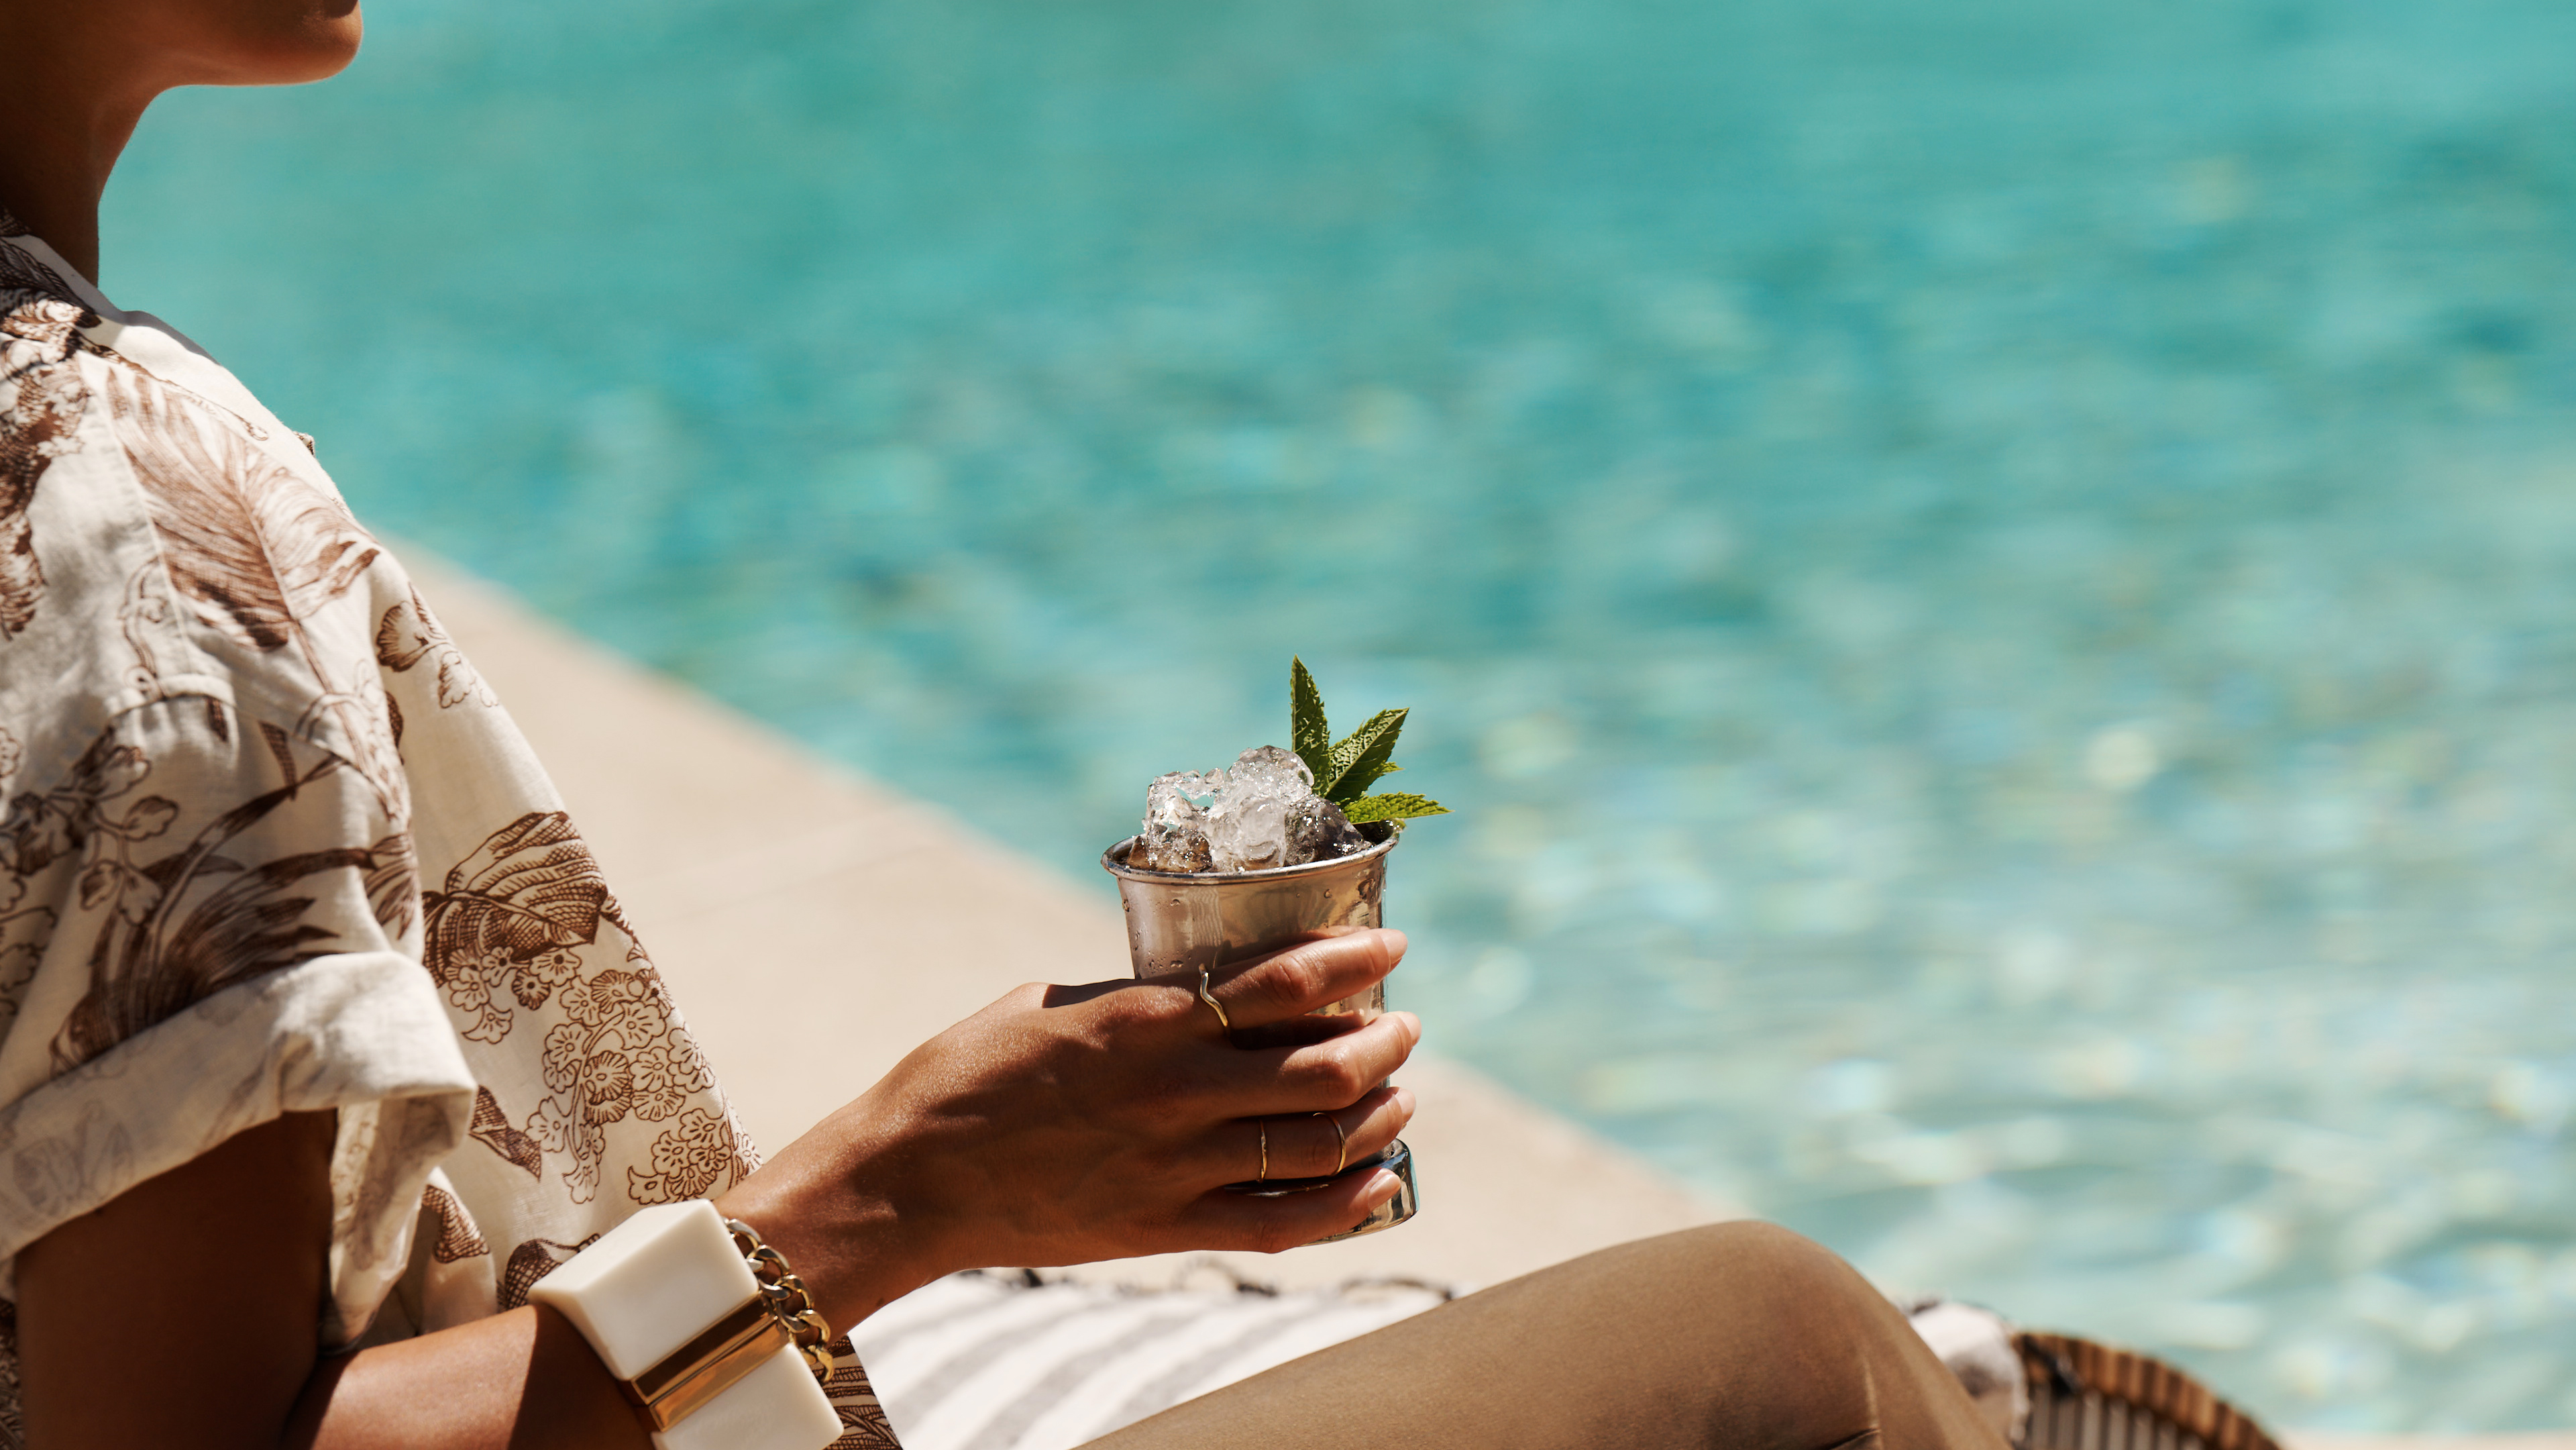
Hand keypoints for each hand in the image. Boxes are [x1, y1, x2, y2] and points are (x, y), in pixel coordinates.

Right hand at [720, 927, 1418, 1328]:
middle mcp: (1175, 1091)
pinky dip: (1349, 1201)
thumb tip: (1214, 982)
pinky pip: (1286, 1222)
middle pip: (1327, 1066)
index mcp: (1148, 1018)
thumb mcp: (1058, 1000)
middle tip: (1401, 1028)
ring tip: (1397, 1092)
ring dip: (1379, 1113)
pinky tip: (1379, 1180)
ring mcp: (1175, 1167)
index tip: (1392, 949)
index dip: (1358, 961)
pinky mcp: (1165, 1230)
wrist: (910, 1176)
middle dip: (1385, 1041)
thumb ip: (1144, 996)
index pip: (1290, 979)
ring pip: (1321, 1143)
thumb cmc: (971, 1071)